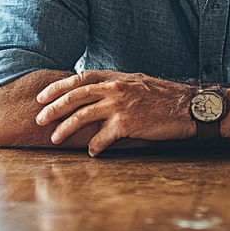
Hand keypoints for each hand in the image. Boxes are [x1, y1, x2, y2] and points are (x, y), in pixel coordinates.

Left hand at [35, 71, 195, 155]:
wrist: (189, 107)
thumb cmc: (165, 98)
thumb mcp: (138, 84)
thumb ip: (118, 86)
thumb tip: (98, 94)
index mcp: (117, 78)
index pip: (80, 78)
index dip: (58, 87)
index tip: (42, 97)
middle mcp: (116, 88)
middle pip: (76, 95)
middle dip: (54, 107)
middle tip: (40, 119)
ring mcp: (121, 105)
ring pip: (83, 115)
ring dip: (66, 128)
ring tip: (55, 138)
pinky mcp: (128, 124)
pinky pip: (102, 138)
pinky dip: (95, 146)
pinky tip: (93, 152)